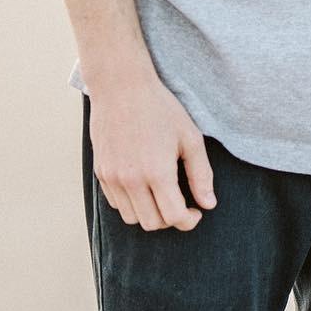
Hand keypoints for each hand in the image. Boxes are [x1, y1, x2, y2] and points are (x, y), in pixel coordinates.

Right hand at [87, 72, 216, 230]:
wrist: (121, 87)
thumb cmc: (160, 108)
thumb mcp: (189, 136)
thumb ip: (201, 174)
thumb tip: (209, 204)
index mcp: (157, 171)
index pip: (174, 217)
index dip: (189, 221)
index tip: (195, 212)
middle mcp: (132, 180)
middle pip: (152, 223)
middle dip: (171, 219)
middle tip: (181, 202)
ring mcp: (112, 178)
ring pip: (132, 219)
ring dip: (149, 214)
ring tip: (161, 194)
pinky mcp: (101, 173)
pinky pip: (116, 204)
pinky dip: (131, 204)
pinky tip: (142, 185)